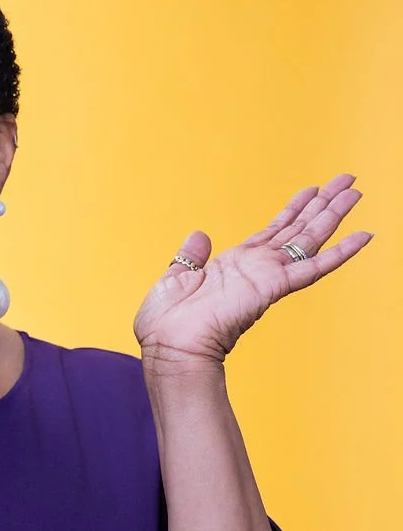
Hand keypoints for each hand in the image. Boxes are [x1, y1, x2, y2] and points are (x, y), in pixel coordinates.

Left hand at [133, 172, 372, 371]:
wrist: (169, 348)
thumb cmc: (167, 325)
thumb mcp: (175, 278)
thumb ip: (191, 256)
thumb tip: (199, 235)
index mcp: (235, 265)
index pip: (273, 232)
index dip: (293, 209)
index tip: (312, 189)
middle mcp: (256, 269)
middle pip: (298, 230)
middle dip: (323, 204)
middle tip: (348, 181)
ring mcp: (267, 277)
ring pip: (309, 240)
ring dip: (334, 215)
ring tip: (358, 191)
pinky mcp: (272, 287)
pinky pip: (313, 267)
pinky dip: (340, 253)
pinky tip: (363, 236)